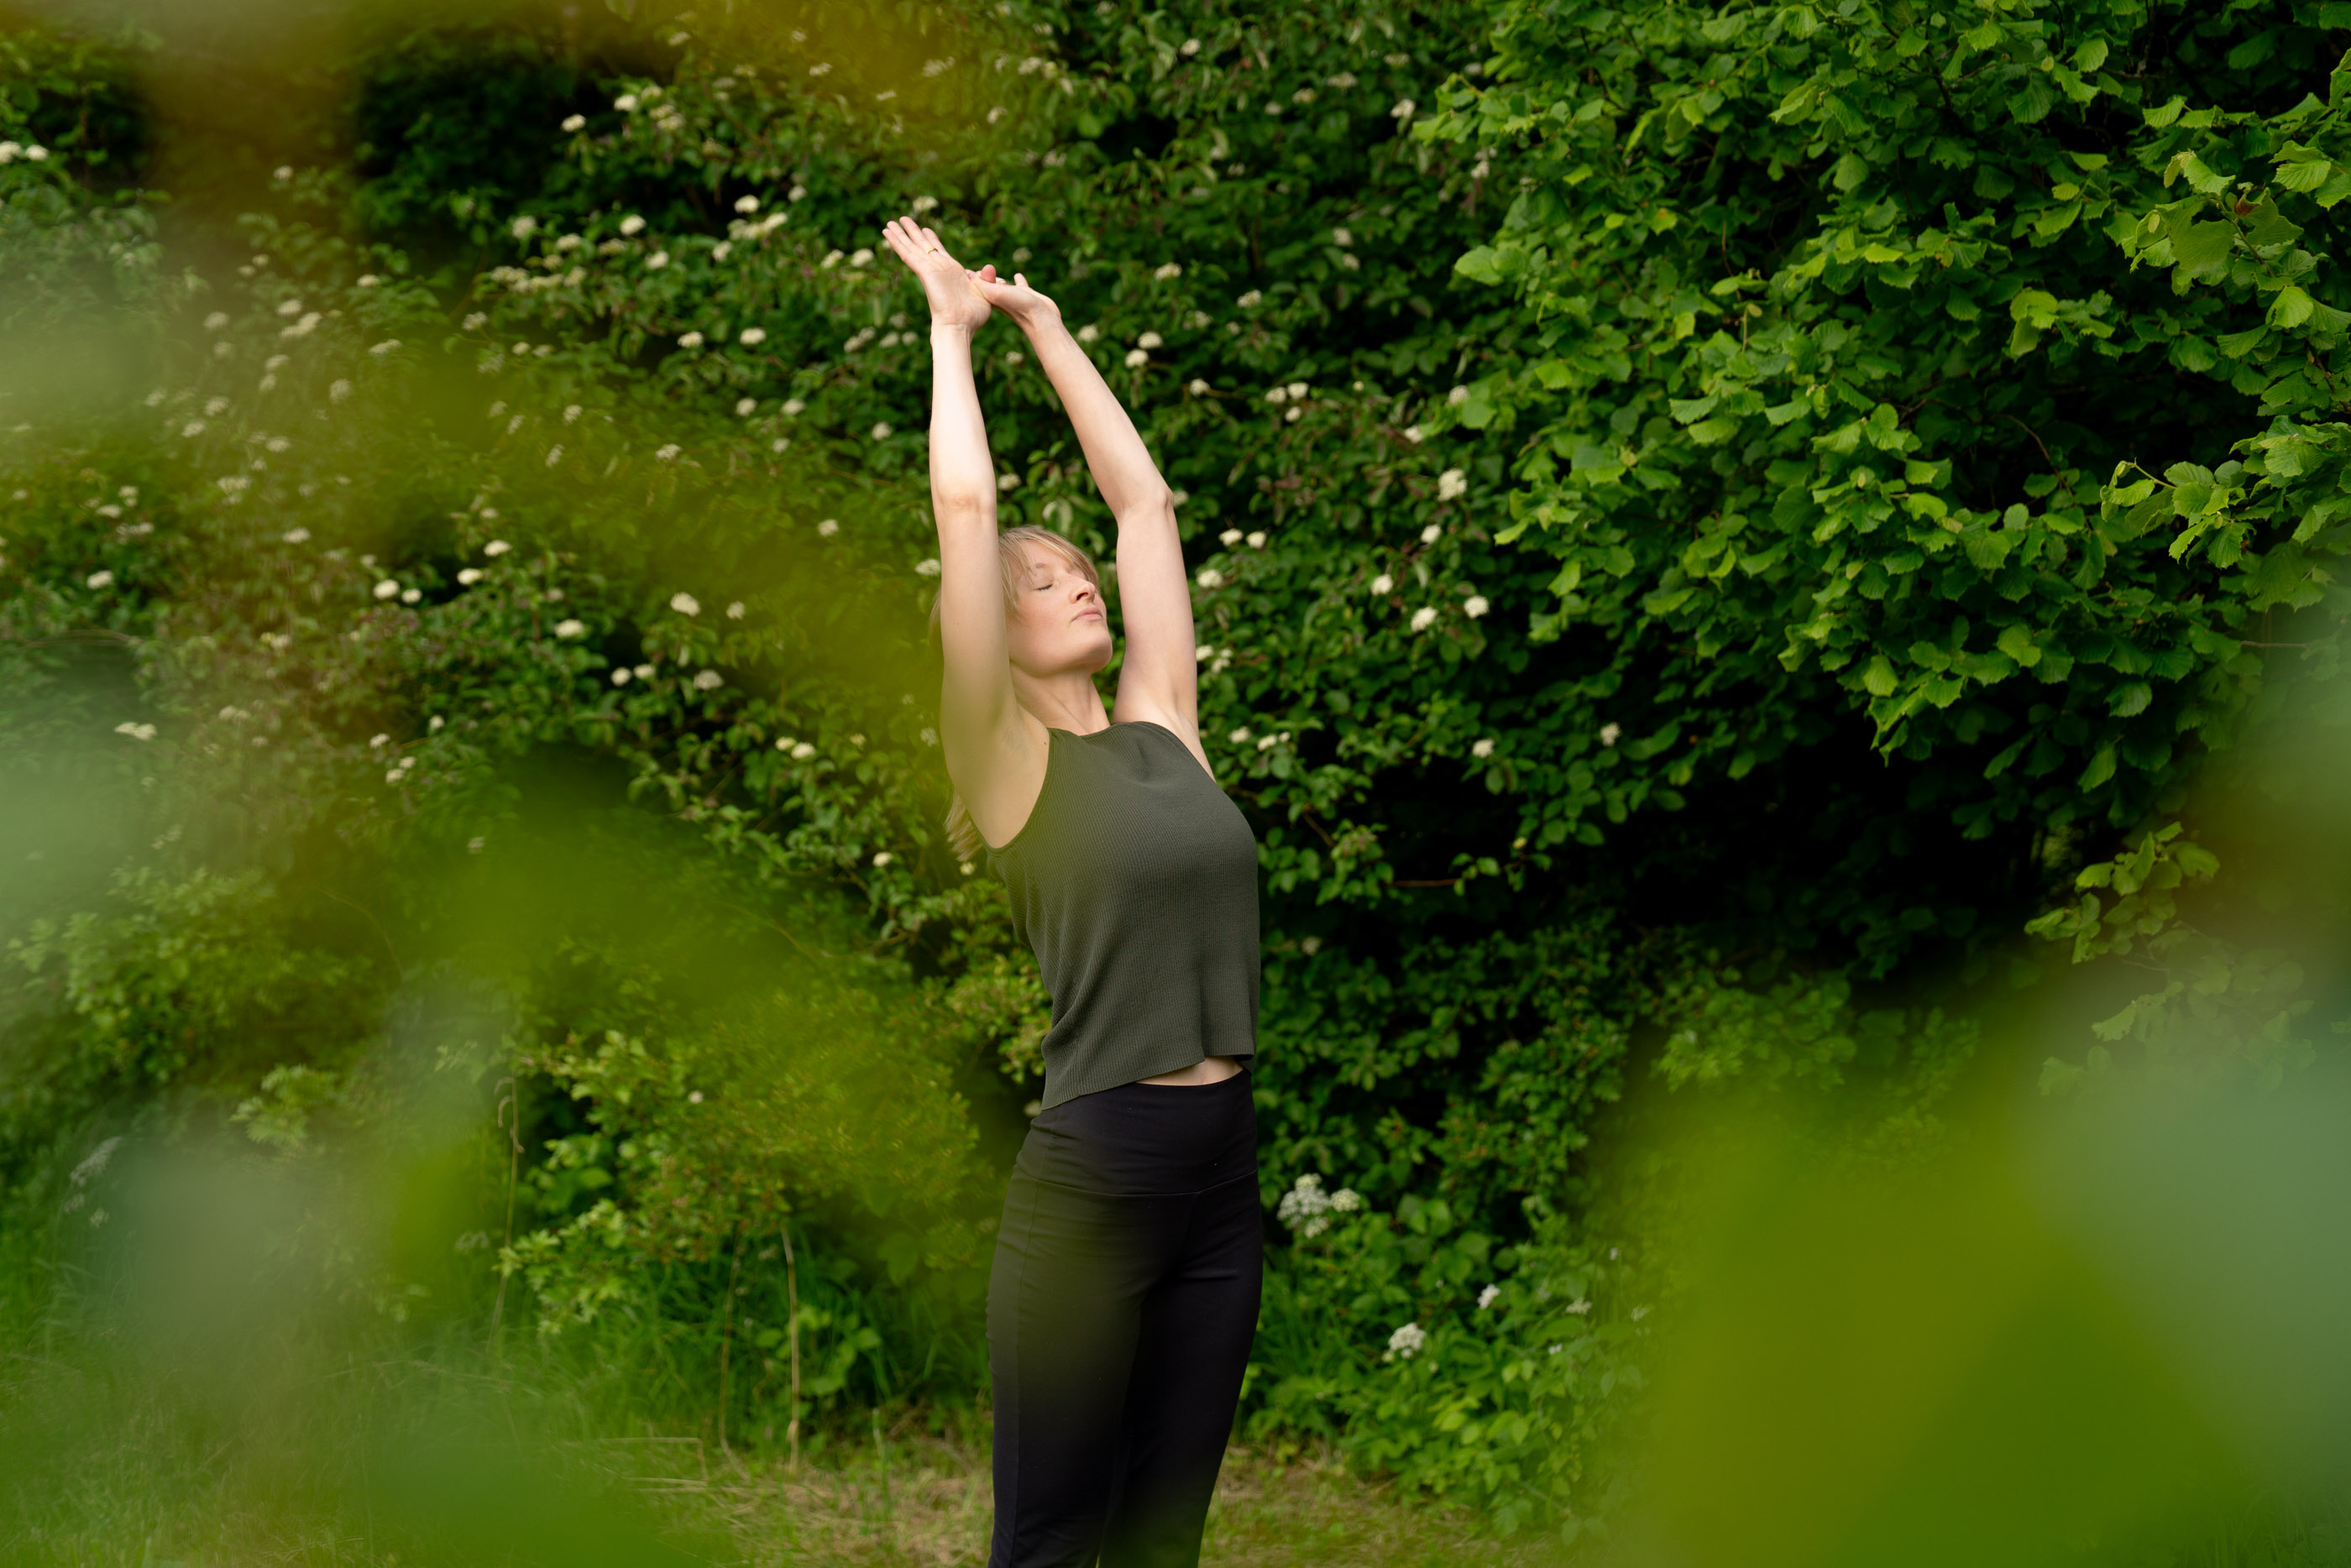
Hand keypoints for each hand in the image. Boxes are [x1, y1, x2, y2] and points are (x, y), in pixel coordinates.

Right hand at [881, 217, 989, 331]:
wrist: (960, 327)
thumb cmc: (973, 317)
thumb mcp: (985, 292)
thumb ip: (985, 279)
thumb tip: (989, 268)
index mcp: (952, 272)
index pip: (939, 251)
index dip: (932, 239)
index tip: (926, 229)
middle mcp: (939, 268)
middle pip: (922, 245)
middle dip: (913, 232)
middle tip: (903, 219)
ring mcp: (930, 269)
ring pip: (911, 247)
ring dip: (900, 234)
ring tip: (890, 222)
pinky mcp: (924, 272)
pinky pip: (907, 254)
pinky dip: (897, 242)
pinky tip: (887, 232)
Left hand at [969, 268, 1062, 335]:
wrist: (1042, 320)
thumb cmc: (1019, 306)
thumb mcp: (996, 293)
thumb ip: (983, 284)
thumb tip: (968, 274)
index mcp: (990, 297)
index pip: (976, 285)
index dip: (969, 279)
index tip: (959, 271)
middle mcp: (1000, 297)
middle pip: (987, 285)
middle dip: (980, 278)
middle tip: (971, 270)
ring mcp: (1014, 297)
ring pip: (1002, 285)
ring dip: (997, 279)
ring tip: (992, 272)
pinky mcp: (1027, 295)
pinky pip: (1020, 285)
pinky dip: (1018, 280)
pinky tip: (1017, 275)